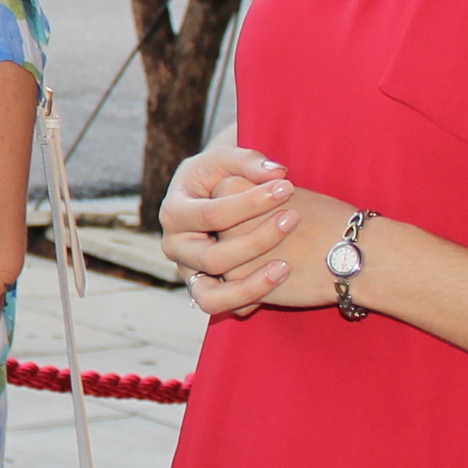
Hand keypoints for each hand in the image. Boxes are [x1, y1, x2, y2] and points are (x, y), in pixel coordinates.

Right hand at [158, 142, 297, 317]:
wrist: (213, 198)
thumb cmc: (222, 175)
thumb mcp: (228, 160)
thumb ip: (250, 161)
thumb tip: (276, 173)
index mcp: (173, 212)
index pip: (211, 215)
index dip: (251, 203)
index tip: (287, 187)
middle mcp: (174, 247)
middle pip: (213, 258)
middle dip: (257, 241)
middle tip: (293, 219)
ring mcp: (188, 273)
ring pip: (212, 296)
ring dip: (252, 285)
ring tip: (286, 268)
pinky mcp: (204, 291)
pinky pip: (223, 308)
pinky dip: (250, 300)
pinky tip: (280, 281)